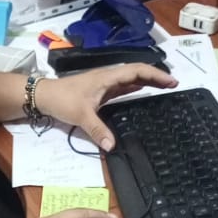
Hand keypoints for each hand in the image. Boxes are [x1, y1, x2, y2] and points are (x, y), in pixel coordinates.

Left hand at [32, 62, 176, 149]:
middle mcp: (108, 77)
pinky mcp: (100, 91)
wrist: (44, 96)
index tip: (172, 81)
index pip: (137, 71)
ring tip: (164, 87)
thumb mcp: (81, 115)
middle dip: (156, 76)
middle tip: (174, 84)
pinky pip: (123, 87)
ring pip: (130, 79)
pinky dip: (135, 88)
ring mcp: (104, 84)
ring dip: (147, 81)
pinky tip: (142, 92)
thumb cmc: (62, 99)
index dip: (156, 75)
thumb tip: (112, 146)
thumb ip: (97, 130)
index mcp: (108, 77)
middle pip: (137, 73)